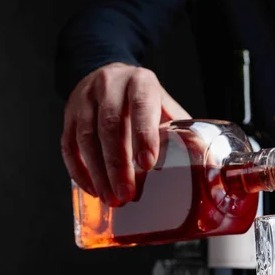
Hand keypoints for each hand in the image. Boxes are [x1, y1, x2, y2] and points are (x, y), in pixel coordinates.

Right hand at [61, 62, 190, 205]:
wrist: (111, 76)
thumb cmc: (142, 98)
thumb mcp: (164, 104)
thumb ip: (180, 129)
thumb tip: (205, 161)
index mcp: (140, 82)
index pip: (141, 106)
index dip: (144, 135)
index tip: (148, 164)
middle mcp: (109, 86)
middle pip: (110, 126)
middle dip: (118, 164)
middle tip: (126, 193)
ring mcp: (84, 99)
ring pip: (85, 137)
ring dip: (98, 172)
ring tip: (110, 198)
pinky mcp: (68, 115)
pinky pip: (68, 145)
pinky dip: (78, 170)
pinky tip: (92, 189)